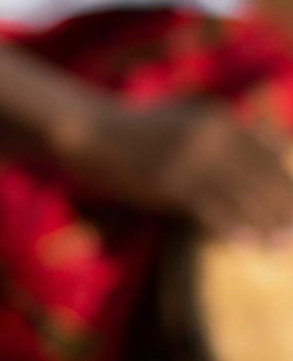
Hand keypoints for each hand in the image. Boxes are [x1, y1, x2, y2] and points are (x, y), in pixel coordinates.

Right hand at [60, 100, 292, 241]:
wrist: (88, 129)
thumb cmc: (134, 125)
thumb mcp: (182, 115)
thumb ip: (221, 128)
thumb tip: (266, 142)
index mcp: (217, 119)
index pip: (268, 154)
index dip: (287, 183)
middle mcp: (211, 137)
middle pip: (262, 177)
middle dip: (284, 207)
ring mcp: (191, 160)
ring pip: (242, 196)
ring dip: (266, 224)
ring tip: (281, 245)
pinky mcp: (170, 182)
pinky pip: (212, 209)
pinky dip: (233, 228)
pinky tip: (247, 243)